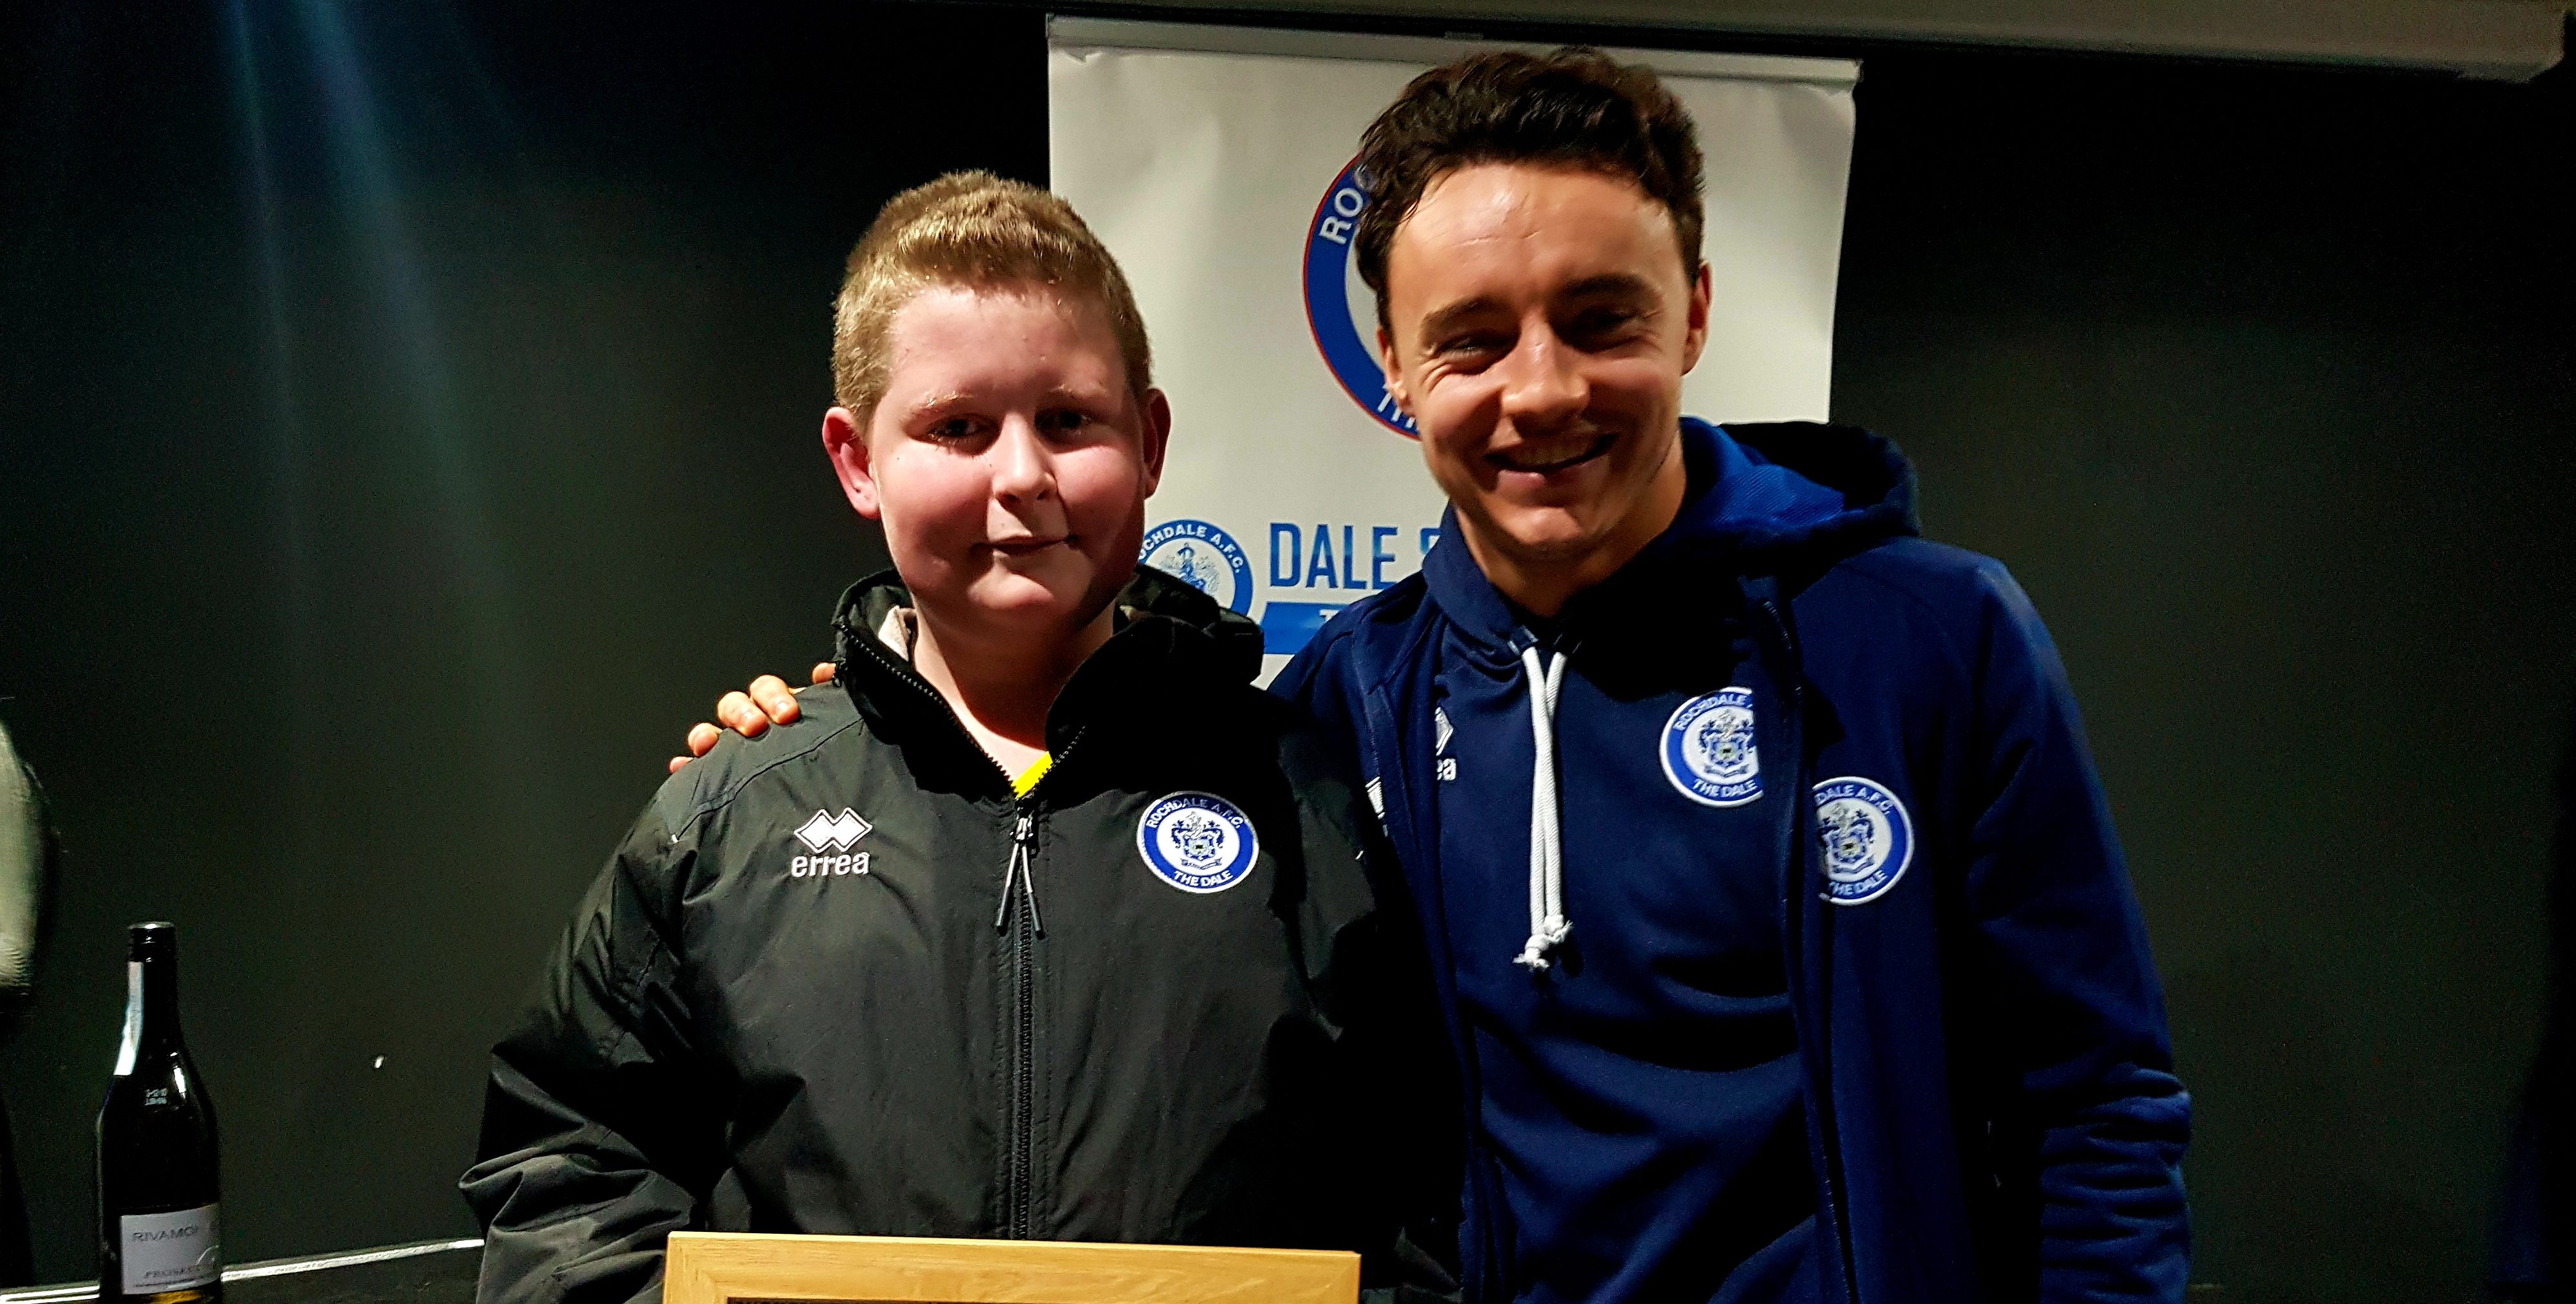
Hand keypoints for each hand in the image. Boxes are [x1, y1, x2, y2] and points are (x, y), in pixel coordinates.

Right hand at [668, 662, 836, 772]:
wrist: (825, 810)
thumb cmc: (828, 755)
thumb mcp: (834, 728)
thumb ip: (832, 700)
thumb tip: (826, 673)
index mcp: (781, 711)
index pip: (767, 691)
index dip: (773, 696)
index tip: (787, 713)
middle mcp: (755, 726)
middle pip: (736, 706)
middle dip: (743, 713)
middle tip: (756, 727)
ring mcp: (734, 750)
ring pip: (711, 732)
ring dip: (707, 733)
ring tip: (709, 744)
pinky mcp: (717, 777)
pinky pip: (694, 770)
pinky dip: (686, 767)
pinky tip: (680, 768)